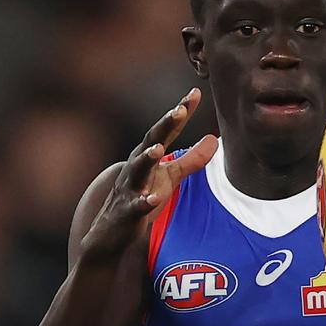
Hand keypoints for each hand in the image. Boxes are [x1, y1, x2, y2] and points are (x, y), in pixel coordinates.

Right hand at [80, 88, 217, 261]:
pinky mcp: (126, 212)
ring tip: (158, 148)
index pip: (167, 130)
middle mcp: (137, 166)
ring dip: (147, 158)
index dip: (180, 112)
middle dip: (164, 125)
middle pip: (150, 141)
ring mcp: (130, 188)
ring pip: (137, 170)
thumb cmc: (142, 196)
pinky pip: (135, 206)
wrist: (111, 232)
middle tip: (179, 110)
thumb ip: (192, 159)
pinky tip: (154, 199)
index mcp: (149, 155)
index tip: (195, 93)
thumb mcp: (170, 177)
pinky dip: (144, 202)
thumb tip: (214, 139)